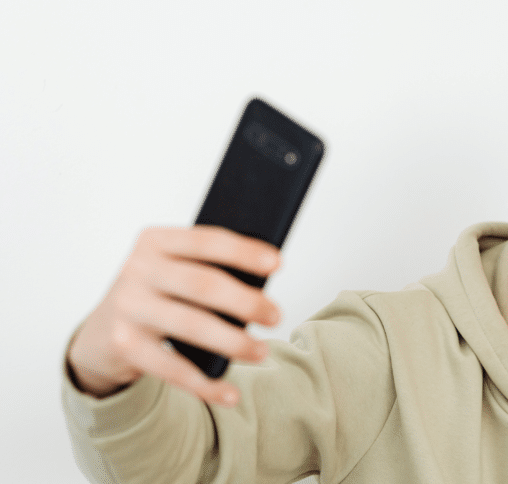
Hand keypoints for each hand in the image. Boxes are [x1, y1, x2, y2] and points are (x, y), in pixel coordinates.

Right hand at [67, 225, 281, 406]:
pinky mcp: (125, 346)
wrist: (101, 333)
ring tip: (262, 351)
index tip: (278, 263)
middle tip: (276, 316)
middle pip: (203, 285)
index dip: (244, 252)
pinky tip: (230, 394)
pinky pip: (172, 369)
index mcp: (156, 241)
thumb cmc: (160, 294)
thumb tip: (263, 287)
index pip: (207, 240)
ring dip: (233, 342)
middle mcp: (138, 270)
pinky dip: (204, 385)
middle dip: (246, 302)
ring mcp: (129, 308)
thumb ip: (210, 269)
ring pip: (192, 325)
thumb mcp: (176, 271)